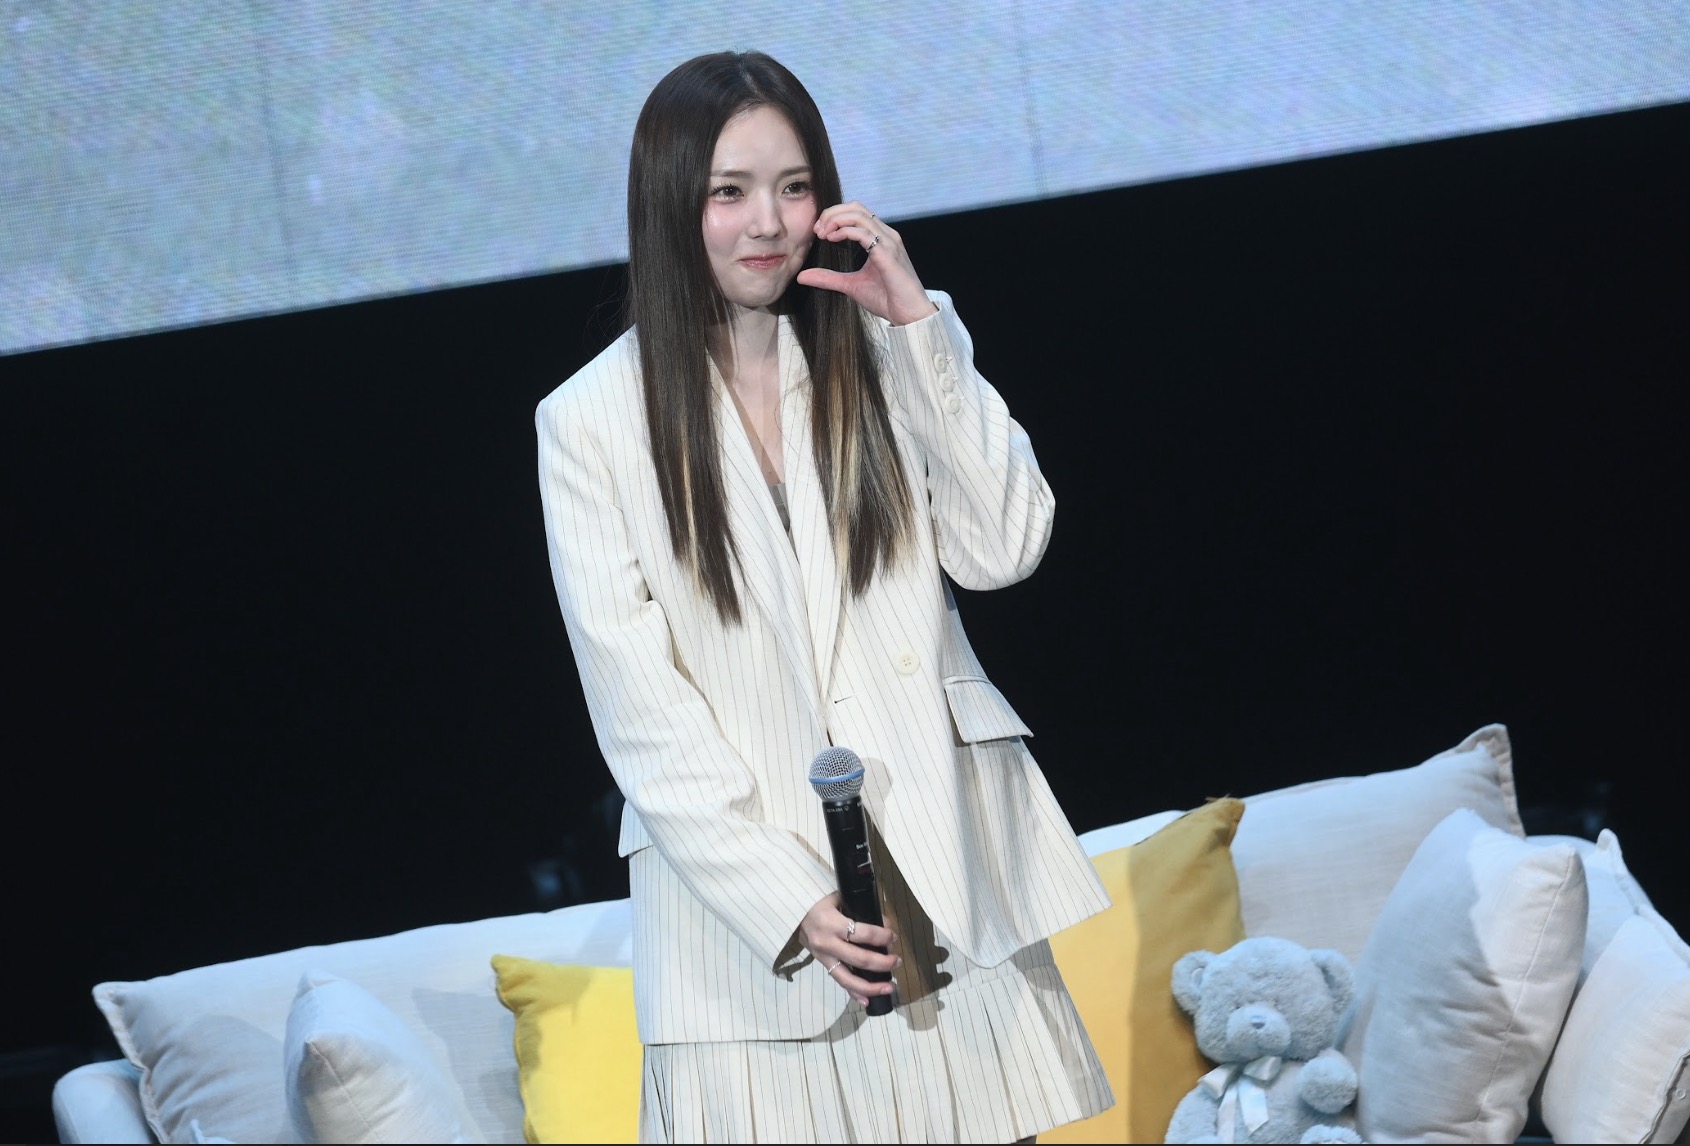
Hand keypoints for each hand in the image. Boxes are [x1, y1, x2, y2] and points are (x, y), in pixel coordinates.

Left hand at [798, 201, 939, 325]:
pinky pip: (865, 233)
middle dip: (832, 213)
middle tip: (817, 230)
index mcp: (880, 238)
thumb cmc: (886, 299)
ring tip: (823, 234)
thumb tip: (802, 276)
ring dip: (836, 220)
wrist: (909, 315)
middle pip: (856, 207)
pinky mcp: (888, 254)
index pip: (855, 212)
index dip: (833, 216)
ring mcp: (889, 242)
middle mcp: (886, 235)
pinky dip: (845, 232)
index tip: (818, 232)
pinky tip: (833, 239)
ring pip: (859, 215)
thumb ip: (828, 278)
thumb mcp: (850, 285)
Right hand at [798, 893, 898, 1007]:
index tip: (893, 937)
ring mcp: (823, 957)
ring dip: (871, 986)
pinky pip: (839, 981)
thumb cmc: (820, 901)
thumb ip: (860, 909)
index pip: (863, 934)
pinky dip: (853, 993)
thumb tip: (885, 924)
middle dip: (882, 963)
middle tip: (897, 962)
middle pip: (860, 959)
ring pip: (848, 978)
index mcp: (832, 922)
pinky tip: (867, 1001)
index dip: (882, 937)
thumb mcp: (839, 897)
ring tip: (889, 988)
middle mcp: (827, 943)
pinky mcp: (822, 964)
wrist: (793, 911)